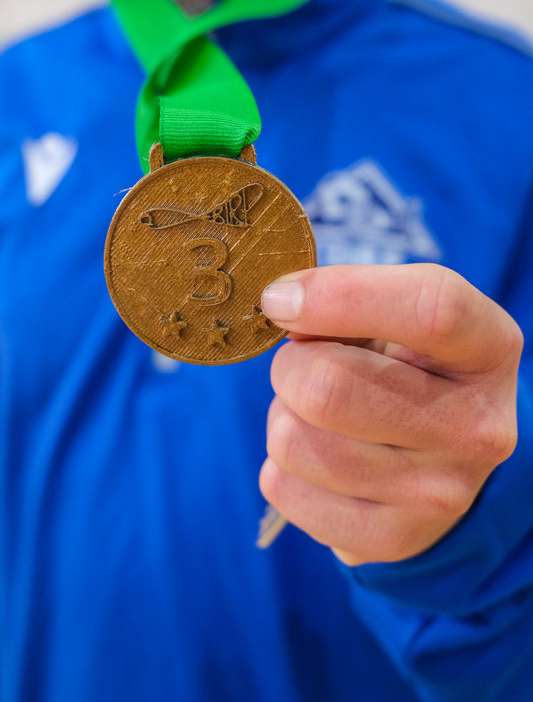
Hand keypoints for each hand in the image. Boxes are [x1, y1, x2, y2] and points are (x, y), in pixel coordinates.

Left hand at [259, 264, 522, 564]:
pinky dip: (282, 466)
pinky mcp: (391, 539)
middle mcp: (477, 428)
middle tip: (304, 363)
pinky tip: (321, 456)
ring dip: (284, 416)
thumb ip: (349, 299)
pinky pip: (281, 488)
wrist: (439, 456)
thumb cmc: (407, 367)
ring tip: (319, 415)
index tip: (282, 299)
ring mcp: (437, 495)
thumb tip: (281, 305)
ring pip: (292, 441)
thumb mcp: (400, 317)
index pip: (432, 309)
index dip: (340, 296)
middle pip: (328, 388)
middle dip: (290, 365)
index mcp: (489, 349)